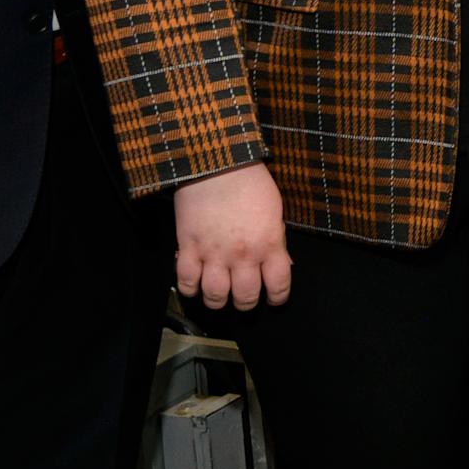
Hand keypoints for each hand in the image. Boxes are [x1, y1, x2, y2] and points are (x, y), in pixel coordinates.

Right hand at [174, 163, 292, 309]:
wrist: (217, 164)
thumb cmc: (251, 183)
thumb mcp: (276, 212)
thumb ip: (277, 241)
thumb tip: (283, 264)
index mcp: (269, 245)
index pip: (279, 286)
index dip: (277, 298)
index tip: (273, 299)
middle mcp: (243, 255)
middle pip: (245, 297)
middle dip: (246, 304)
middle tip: (244, 299)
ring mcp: (213, 253)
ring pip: (214, 295)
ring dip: (217, 301)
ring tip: (219, 296)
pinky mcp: (187, 247)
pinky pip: (185, 280)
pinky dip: (189, 289)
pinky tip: (194, 286)